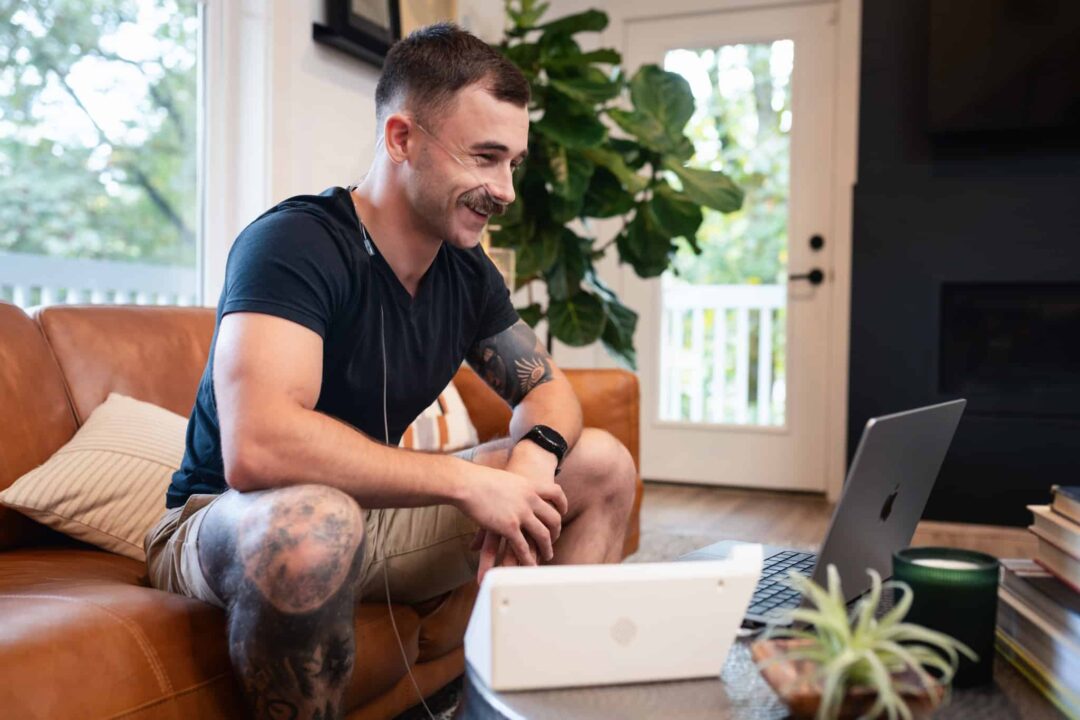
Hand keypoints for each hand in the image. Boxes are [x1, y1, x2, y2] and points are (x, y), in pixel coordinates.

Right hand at [457, 465, 566, 580]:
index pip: (555, 493)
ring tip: (547, 556)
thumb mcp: (505, 478)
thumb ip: (512, 486)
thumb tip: (511, 488)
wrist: (467, 482)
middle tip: (554, 539)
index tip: (562, 512)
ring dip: (546, 548)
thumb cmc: (478, 479)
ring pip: (542, 535)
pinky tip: (530, 565)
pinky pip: (523, 547)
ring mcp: (521, 514)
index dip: (562, 504)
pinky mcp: (509, 527)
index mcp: (529, 486)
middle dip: (556, 531)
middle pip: (553, 518)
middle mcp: (530, 500)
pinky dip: (528, 558)